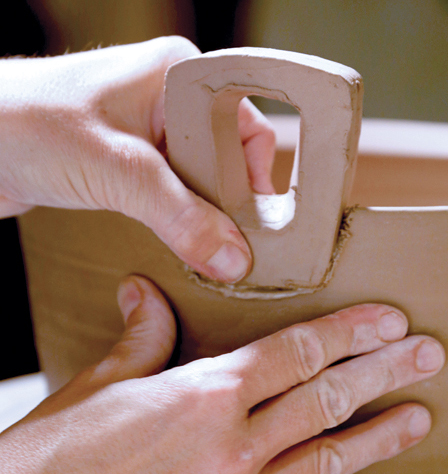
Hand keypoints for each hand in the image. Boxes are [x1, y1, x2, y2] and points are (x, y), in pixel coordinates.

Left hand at [0, 37, 275, 281]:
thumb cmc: (23, 125)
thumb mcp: (116, 171)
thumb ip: (180, 216)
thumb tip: (233, 258)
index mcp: (179, 75)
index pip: (247, 128)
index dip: (258, 177)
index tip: (259, 224)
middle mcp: (170, 101)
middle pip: (228, 159)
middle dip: (230, 204)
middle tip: (232, 247)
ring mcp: (150, 132)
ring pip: (202, 182)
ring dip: (204, 217)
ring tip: (206, 249)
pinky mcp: (132, 162)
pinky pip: (175, 195)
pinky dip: (181, 221)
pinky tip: (180, 242)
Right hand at [0, 276, 443, 473]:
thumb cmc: (54, 456)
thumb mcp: (102, 383)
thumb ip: (143, 335)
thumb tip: (148, 293)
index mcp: (202, 396)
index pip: (295, 351)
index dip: (349, 331)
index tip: (390, 320)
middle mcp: (229, 448)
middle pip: (325, 400)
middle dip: (384, 373)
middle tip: (429, 356)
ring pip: (325, 462)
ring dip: (377, 439)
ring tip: (419, 419)